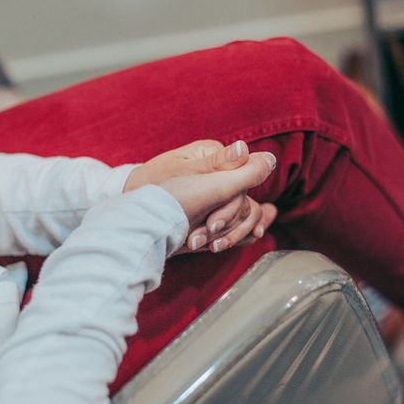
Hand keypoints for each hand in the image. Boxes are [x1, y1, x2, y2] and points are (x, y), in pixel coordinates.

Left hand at [124, 140, 277, 252]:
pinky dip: (228, 239)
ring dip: (226, 237)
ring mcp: (216, 196)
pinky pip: (237, 228)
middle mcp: (220, 174)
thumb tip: (269, 157)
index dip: (233, 208)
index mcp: (217, 158)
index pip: (246, 184)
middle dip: (224, 227)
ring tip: (196, 244)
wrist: (134, 221)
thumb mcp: (203, 183)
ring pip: (245, 219)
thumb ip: (241, 172)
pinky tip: (216, 245)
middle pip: (246, 204)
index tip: (212, 224)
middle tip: (196, 240)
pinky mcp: (211, 214)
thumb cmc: (162, 195)